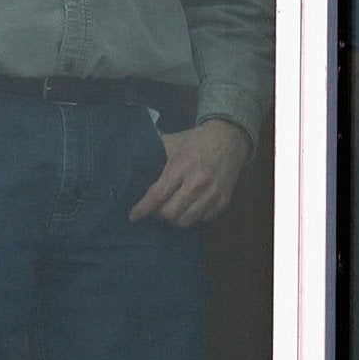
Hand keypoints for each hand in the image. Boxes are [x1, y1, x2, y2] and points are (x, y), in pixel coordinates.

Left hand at [130, 118, 250, 226]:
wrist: (229, 138)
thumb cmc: (195, 140)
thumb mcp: (172, 141)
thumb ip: (153, 152)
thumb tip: (129, 163)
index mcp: (181, 166)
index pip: (158, 194)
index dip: (143, 208)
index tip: (133, 216)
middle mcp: (197, 182)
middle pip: (171, 213)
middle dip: (159, 214)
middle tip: (156, 208)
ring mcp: (212, 194)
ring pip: (186, 220)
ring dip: (175, 218)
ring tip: (171, 209)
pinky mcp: (223, 202)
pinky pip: (202, 220)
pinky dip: (193, 217)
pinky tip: (189, 207)